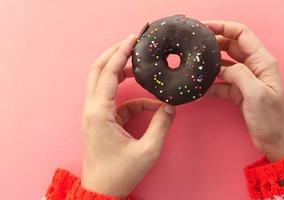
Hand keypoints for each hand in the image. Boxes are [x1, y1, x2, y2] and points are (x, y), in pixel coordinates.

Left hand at [81, 35, 175, 197]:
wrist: (102, 191)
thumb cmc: (120, 174)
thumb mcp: (147, 150)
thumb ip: (161, 125)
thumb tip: (170, 107)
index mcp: (99, 113)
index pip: (108, 73)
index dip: (120, 53)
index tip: (133, 39)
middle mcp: (92, 110)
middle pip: (97, 71)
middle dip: (114, 54)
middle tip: (132, 43)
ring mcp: (95, 115)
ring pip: (102, 83)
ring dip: (119, 72)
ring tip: (138, 66)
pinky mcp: (101, 121)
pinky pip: (116, 102)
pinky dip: (132, 99)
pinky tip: (150, 105)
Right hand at [205, 21, 283, 161]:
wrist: (278, 142)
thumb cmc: (273, 119)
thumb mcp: (257, 94)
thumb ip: (240, 75)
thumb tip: (223, 68)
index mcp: (262, 62)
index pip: (242, 34)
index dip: (224, 27)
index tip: (205, 27)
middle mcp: (254, 67)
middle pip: (232, 46)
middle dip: (214, 42)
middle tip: (194, 44)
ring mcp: (246, 80)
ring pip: (225, 64)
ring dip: (210, 64)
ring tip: (194, 64)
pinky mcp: (239, 93)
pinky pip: (222, 83)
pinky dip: (211, 84)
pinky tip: (199, 88)